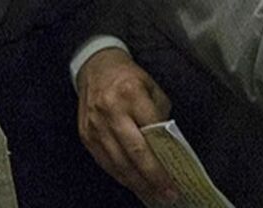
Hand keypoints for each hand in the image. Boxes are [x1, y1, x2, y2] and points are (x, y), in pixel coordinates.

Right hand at [77, 48, 178, 204]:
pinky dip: (120, 176)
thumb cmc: (129, 77)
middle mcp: (111, 112)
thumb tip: (168, 145)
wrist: (96, 67)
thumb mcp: (152, 87)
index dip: (164, 158)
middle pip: (134, 152)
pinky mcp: (85, 135)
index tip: (176, 176)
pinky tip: (134, 184)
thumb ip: (160, 115)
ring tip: (153, 195)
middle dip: (153, 177)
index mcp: (132, 95)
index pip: (152, 132)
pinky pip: (105, 162)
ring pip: (118, 162)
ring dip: (137, 183)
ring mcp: (96, 126)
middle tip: (168, 194)